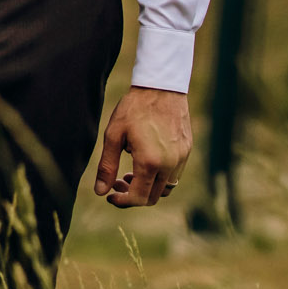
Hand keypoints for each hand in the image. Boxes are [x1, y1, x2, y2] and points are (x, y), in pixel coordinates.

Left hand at [93, 85, 191, 206]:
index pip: (138, 197)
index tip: (109, 195)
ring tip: (131, 173)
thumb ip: (107, 166)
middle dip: (133, 195)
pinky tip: (147, 161)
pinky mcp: (187, 150)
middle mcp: (170, 164)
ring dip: (148, 188)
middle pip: (153, 197)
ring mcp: (181, 158)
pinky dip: (160, 177)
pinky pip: (174, 174)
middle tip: (117, 182)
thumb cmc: (134, 108)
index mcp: (150, 162)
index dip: (122, 202)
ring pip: (166, 188)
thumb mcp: (114, 135)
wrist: (161, 86)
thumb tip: (100, 191)